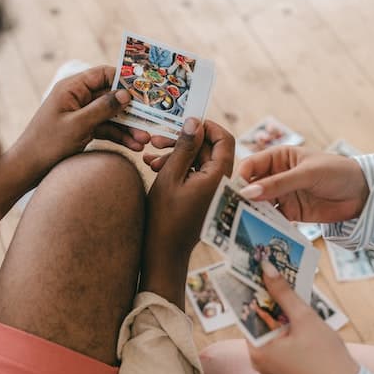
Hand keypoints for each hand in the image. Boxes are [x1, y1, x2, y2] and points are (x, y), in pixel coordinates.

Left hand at [17, 65, 150, 170]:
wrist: (28, 169)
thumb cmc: (47, 144)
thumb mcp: (78, 125)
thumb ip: (103, 108)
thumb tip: (126, 93)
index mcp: (72, 88)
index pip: (104, 74)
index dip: (125, 80)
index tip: (145, 91)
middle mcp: (78, 98)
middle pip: (112, 97)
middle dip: (131, 111)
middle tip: (150, 121)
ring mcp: (82, 115)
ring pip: (112, 116)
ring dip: (129, 128)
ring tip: (144, 142)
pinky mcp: (84, 130)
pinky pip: (107, 130)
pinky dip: (120, 137)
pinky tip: (134, 147)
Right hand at [140, 118, 234, 307]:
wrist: (164, 252)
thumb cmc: (164, 217)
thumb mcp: (170, 176)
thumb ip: (184, 147)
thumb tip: (195, 121)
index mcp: (219, 176)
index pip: (224, 139)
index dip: (206, 126)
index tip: (183, 122)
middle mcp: (222, 182)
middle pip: (209, 148)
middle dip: (183, 141)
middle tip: (156, 140)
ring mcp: (214, 190)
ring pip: (199, 160)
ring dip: (176, 155)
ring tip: (149, 158)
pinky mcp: (205, 196)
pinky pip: (195, 173)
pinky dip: (178, 168)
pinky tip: (154, 166)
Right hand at [236, 146, 369, 222]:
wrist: (362, 193)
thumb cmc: (337, 172)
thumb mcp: (307, 174)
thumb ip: (278, 184)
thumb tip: (249, 193)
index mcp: (278, 157)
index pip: (250, 166)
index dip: (240, 179)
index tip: (232, 194)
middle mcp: (276, 175)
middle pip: (252, 187)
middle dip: (242, 199)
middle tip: (230, 213)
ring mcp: (283, 195)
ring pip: (260, 204)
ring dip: (251, 214)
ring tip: (240, 226)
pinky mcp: (291, 213)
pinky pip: (273, 219)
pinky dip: (265, 225)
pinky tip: (258, 232)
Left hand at [248, 262, 359, 373]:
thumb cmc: (326, 355)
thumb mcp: (304, 317)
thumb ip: (283, 292)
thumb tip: (266, 268)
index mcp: (258, 351)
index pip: (247, 313)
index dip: (251, 291)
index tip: (254, 271)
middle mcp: (258, 360)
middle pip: (258, 320)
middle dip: (267, 298)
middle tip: (271, 274)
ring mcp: (269, 365)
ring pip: (269, 329)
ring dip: (277, 311)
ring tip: (283, 287)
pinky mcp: (281, 367)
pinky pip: (276, 340)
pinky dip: (283, 325)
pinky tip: (293, 310)